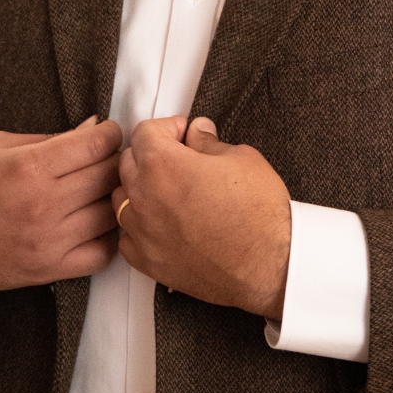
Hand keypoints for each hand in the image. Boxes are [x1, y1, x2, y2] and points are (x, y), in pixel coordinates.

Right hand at [0, 117, 122, 299]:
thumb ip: (49, 138)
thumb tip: (91, 126)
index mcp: (27, 167)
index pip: (96, 145)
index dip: (109, 134)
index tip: (107, 133)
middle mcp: (42, 206)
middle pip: (108, 176)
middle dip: (115, 161)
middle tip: (108, 158)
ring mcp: (47, 242)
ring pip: (110, 214)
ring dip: (113, 198)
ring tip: (103, 188)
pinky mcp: (47, 270)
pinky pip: (101, 255)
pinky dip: (108, 238)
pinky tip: (96, 222)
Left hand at [113, 116, 290, 318]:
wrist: (270, 264)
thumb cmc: (259, 211)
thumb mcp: (240, 158)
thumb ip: (208, 142)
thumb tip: (197, 132)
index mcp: (163, 164)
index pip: (144, 132)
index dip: (168, 128)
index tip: (185, 135)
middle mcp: (145, 197)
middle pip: (128, 162)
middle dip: (151, 155)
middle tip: (180, 160)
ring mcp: (143, 232)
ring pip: (122, 199)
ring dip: (141, 190)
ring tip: (170, 193)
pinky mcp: (149, 262)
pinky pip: (127, 237)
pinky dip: (140, 227)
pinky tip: (163, 224)